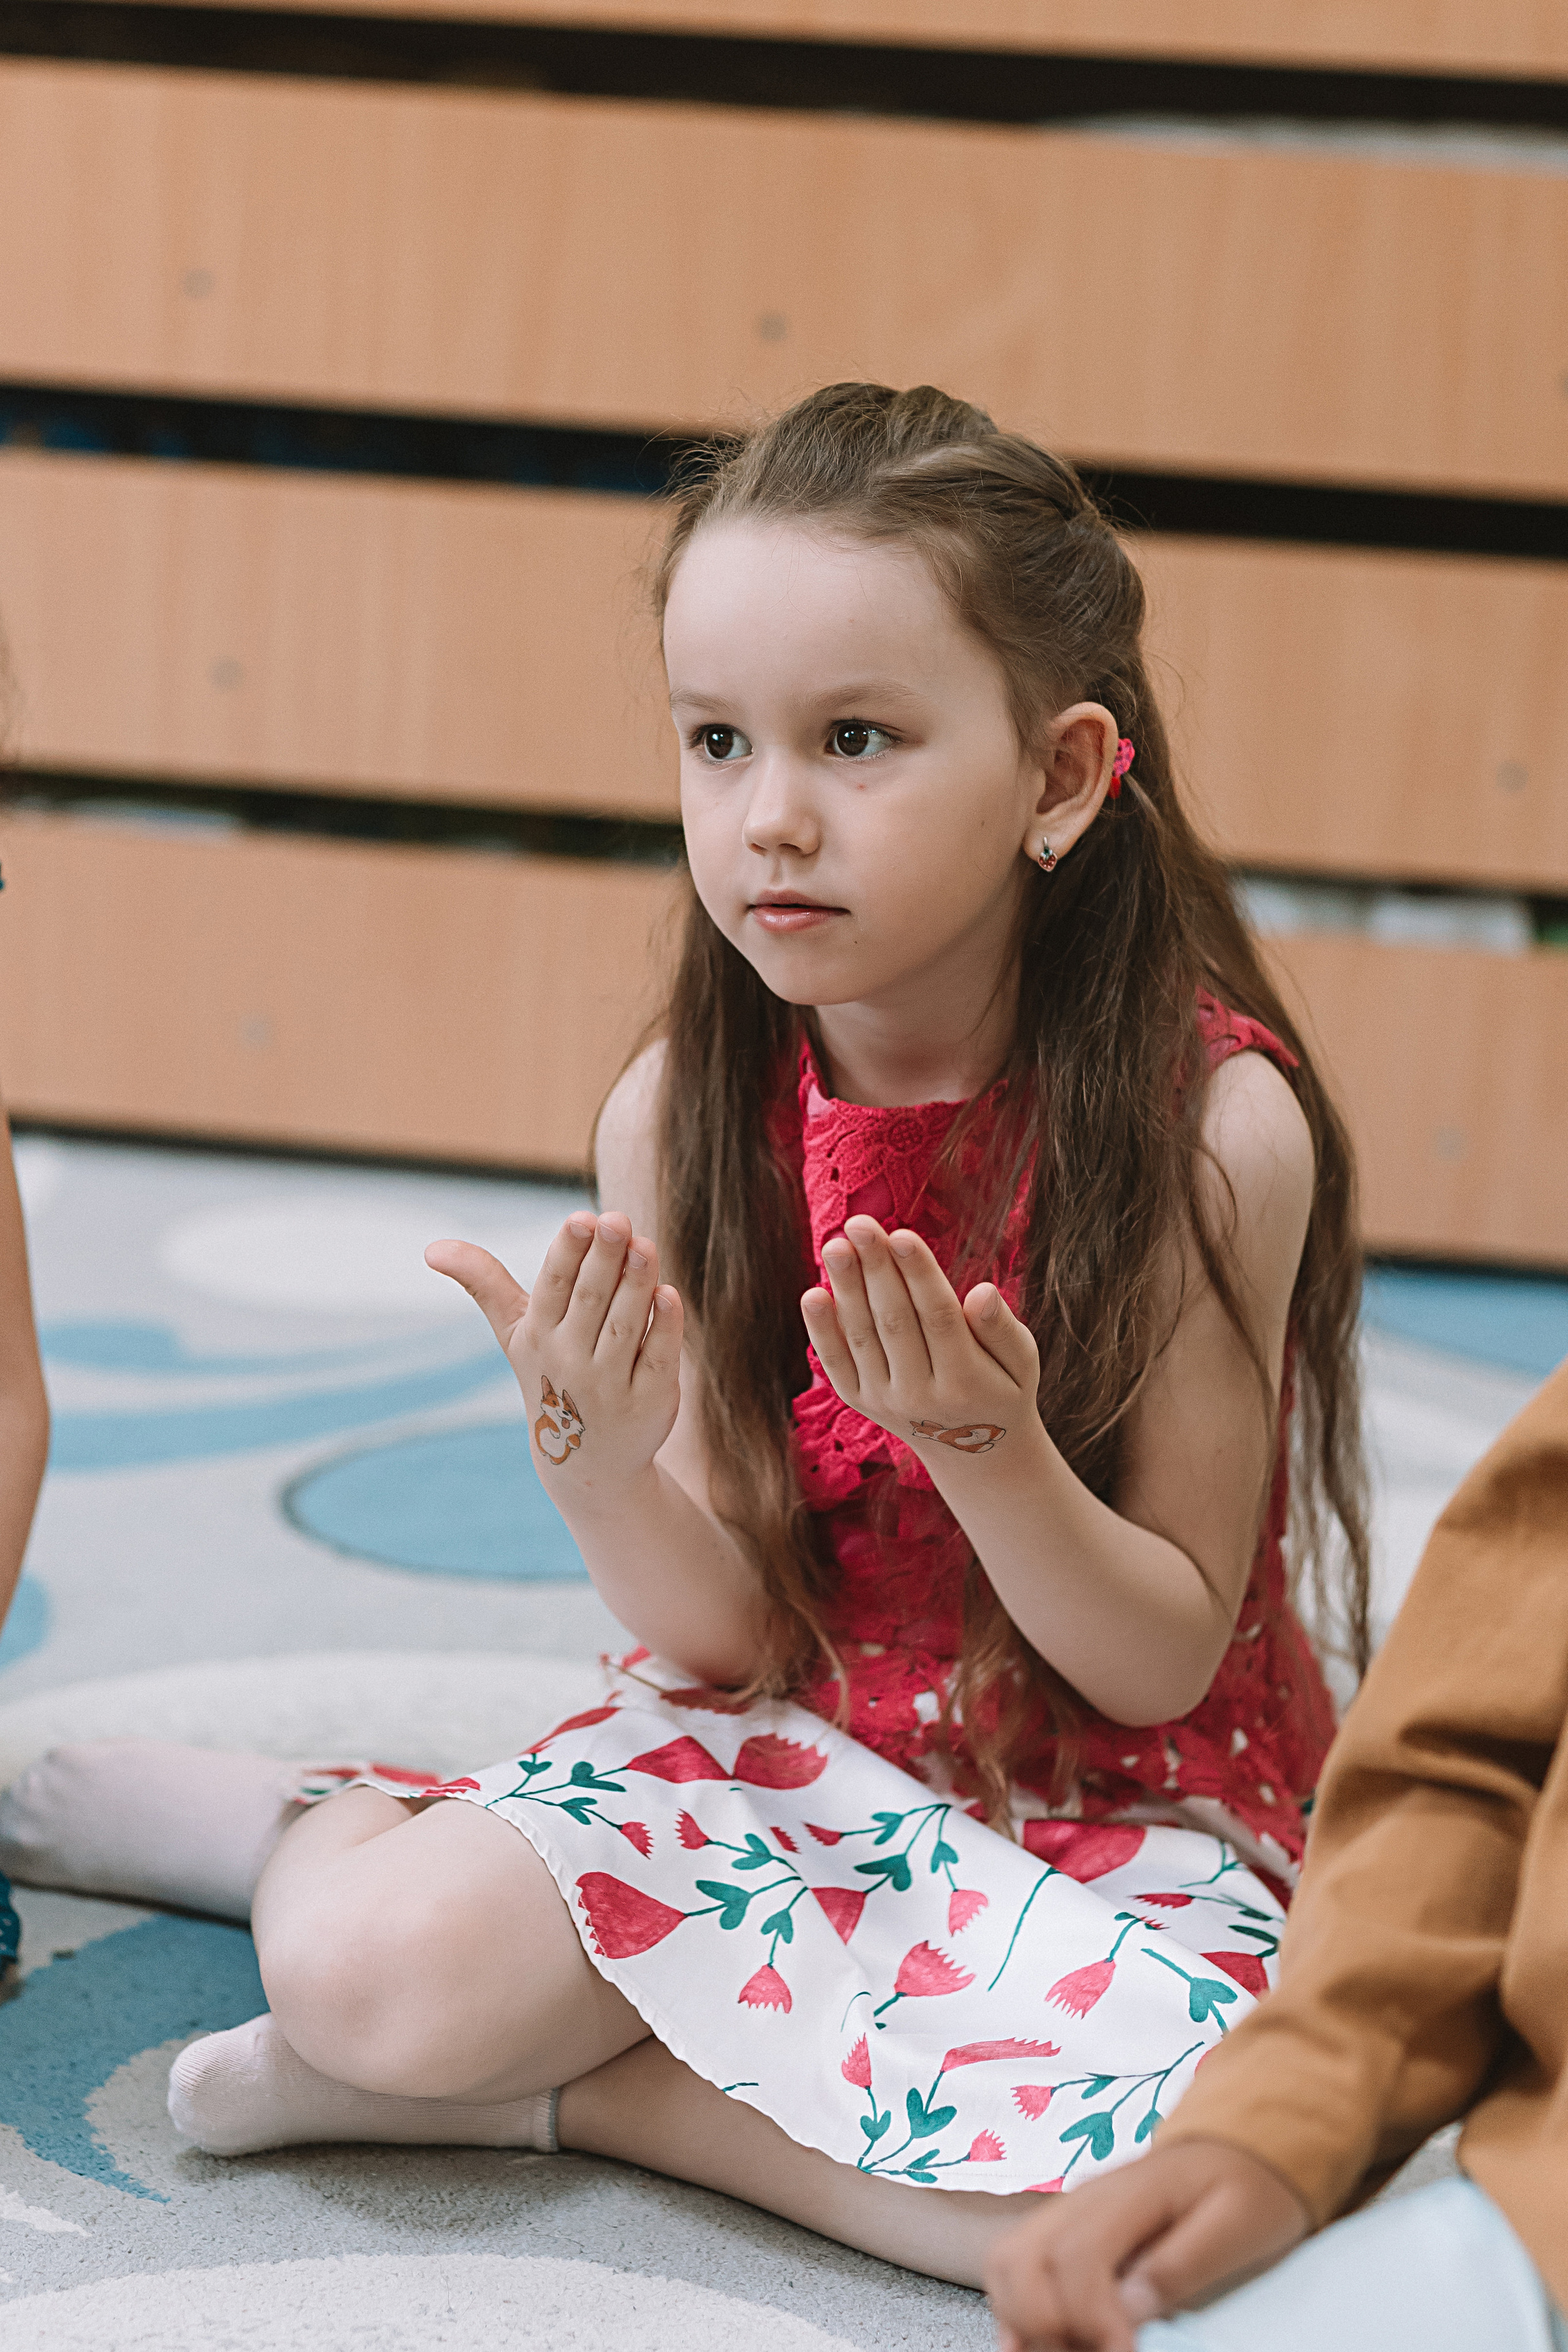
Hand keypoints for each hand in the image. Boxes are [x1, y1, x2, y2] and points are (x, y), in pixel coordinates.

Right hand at [425, 1213, 683, 1494]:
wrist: (587, 1463)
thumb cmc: (551, 1374)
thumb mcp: (515, 1334)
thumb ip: (484, 1284)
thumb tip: (431, 1248)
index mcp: (539, 1335)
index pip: (554, 1286)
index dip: (567, 1252)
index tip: (581, 1217)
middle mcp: (571, 1359)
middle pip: (590, 1299)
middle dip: (603, 1258)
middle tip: (616, 1219)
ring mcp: (610, 1383)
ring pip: (624, 1325)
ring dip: (636, 1283)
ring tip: (645, 1245)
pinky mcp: (648, 1401)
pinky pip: (657, 1358)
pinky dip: (664, 1327)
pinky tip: (669, 1294)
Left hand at [801, 1217, 1039, 1460]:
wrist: (972, 1454)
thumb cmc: (1002, 1390)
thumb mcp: (1023, 1363)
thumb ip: (1001, 1329)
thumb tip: (982, 1291)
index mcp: (966, 1381)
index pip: (938, 1318)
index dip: (919, 1276)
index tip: (902, 1236)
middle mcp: (921, 1395)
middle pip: (895, 1322)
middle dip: (876, 1270)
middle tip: (859, 1223)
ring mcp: (886, 1401)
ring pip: (863, 1337)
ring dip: (846, 1289)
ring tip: (836, 1245)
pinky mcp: (861, 1401)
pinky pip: (837, 1364)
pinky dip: (822, 1331)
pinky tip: (812, 1294)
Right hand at [984, 2140, 1310, 2351]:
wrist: (1238, 2147)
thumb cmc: (1247, 2188)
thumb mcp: (1239, 2224)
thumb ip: (1183, 2264)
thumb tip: (1130, 2308)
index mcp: (1130, 2193)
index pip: (1076, 2254)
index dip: (1088, 2316)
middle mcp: (1084, 2197)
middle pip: (1022, 2259)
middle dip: (1045, 2323)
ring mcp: (1068, 2208)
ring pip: (1005, 2260)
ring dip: (1022, 2317)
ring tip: (1069, 2348)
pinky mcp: (1065, 2225)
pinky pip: (1013, 2263)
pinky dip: (1016, 2306)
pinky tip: (1047, 2338)